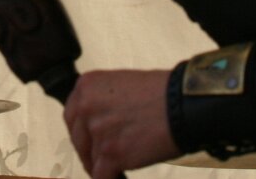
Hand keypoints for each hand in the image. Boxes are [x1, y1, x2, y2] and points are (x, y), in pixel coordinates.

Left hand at [63, 69, 178, 178]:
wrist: (184, 105)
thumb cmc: (163, 94)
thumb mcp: (122, 85)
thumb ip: (103, 101)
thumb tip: (95, 123)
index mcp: (87, 85)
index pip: (71, 115)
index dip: (81, 132)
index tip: (88, 141)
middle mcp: (87, 106)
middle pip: (78, 139)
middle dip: (89, 151)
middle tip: (101, 160)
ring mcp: (98, 131)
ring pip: (90, 159)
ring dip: (102, 166)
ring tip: (116, 168)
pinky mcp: (111, 154)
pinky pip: (100, 176)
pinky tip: (117, 178)